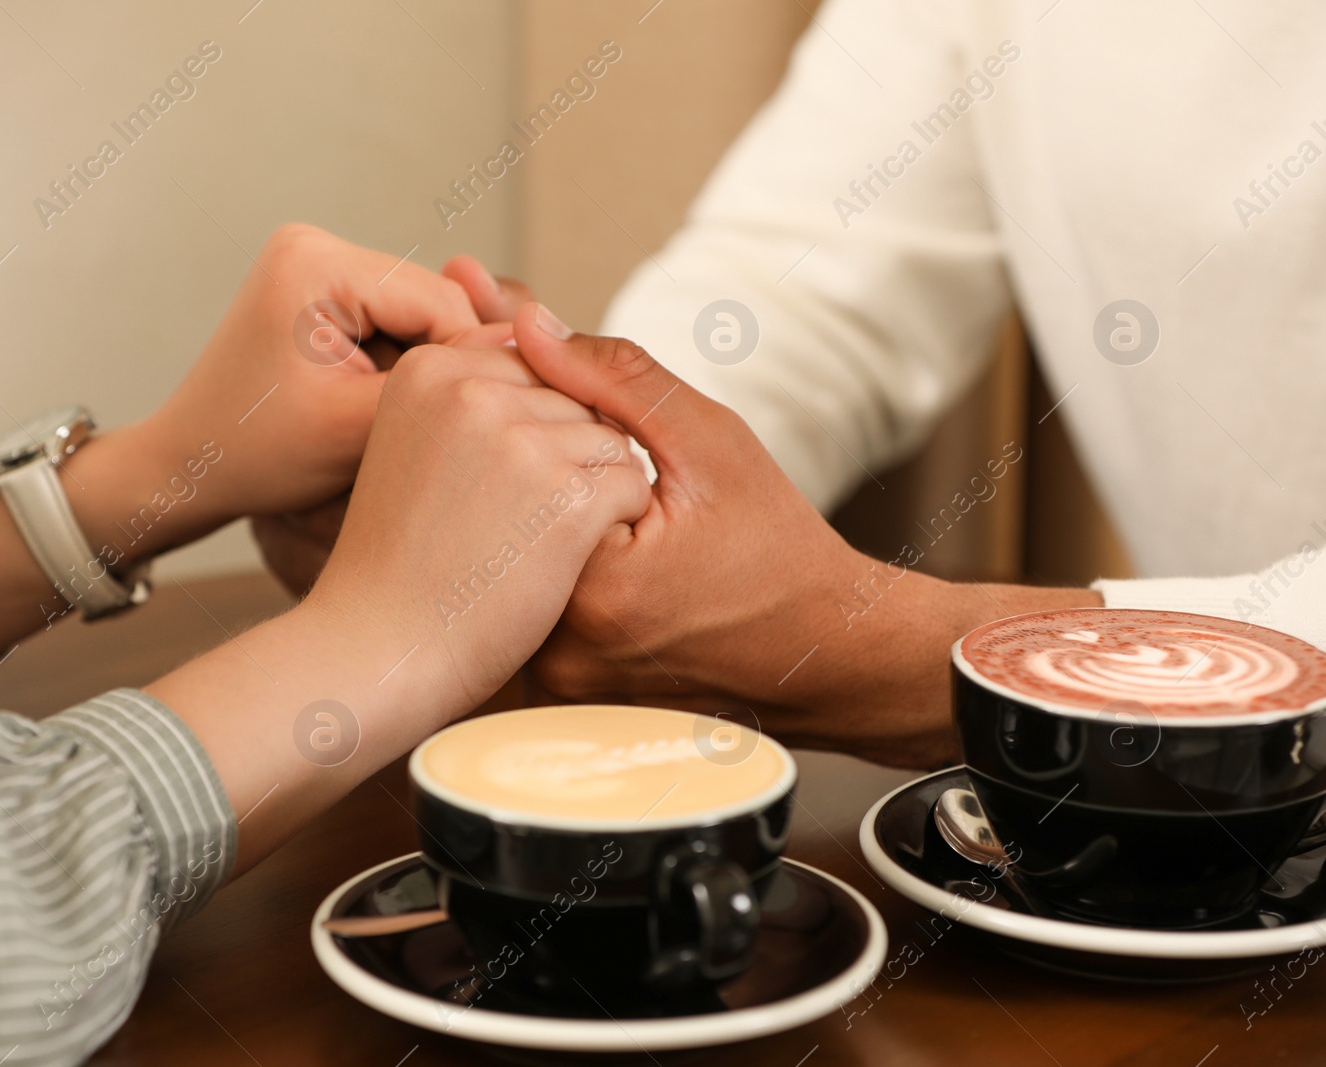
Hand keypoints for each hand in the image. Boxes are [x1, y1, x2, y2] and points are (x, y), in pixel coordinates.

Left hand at [144, 223, 482, 523]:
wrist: (188, 465)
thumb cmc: (258, 458)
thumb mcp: (359, 431)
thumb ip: (440, 385)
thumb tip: (523, 345)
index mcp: (316, 263)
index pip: (441, 305)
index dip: (474, 368)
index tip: (492, 428)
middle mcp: (314, 243)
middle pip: (433, 303)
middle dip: (447, 368)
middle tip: (453, 432)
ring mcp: (315, 260)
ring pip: (420, 315)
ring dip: (427, 370)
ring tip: (413, 426)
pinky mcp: (320, 287)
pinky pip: (393, 322)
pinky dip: (401, 367)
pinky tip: (388, 410)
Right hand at [305, 334, 651, 712]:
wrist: (381, 646)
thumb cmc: (402, 556)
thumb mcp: (414, 442)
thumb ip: (468, 386)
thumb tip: (535, 323)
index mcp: (430, 367)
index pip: (531, 363)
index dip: (530, 429)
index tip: (490, 483)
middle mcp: (474, 389)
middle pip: (574, 398)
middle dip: (564, 457)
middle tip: (504, 521)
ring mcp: (521, 441)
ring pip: (610, 440)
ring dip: (592, 493)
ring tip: (528, 542)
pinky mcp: (565, 496)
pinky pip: (631, 485)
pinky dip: (615, 526)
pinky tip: (560, 559)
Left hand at [511, 307, 1095, 766]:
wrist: (821, 651)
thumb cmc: (777, 546)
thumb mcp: (710, 442)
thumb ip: (615, 377)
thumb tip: (526, 321)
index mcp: (593, 585)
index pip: (515, 471)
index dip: (544, 429)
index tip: (600, 434)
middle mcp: (560, 647)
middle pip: (504, 525)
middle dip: (538, 477)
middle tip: (628, 493)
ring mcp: (556, 679)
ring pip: (513, 566)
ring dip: (539, 525)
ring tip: (630, 529)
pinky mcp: (561, 693)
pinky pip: (533, 609)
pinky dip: (553, 572)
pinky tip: (614, 564)